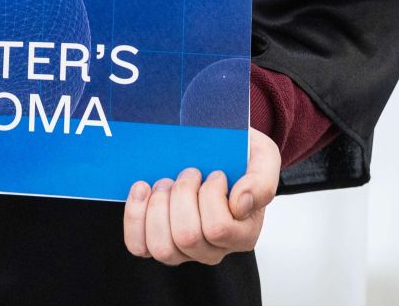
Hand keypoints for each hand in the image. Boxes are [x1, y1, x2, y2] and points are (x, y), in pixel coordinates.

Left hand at [122, 128, 281, 265]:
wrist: (215, 148)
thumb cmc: (238, 155)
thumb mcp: (263, 156)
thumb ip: (262, 180)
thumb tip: (241, 203)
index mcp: (243, 233)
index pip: (219, 229)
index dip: (211, 195)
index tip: (215, 172)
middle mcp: (214, 249)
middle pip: (187, 237)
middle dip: (181, 195)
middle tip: (189, 172)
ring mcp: (184, 250)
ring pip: (162, 247)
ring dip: (158, 206)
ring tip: (166, 182)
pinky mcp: (157, 242)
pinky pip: (139, 246)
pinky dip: (135, 216)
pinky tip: (142, 190)